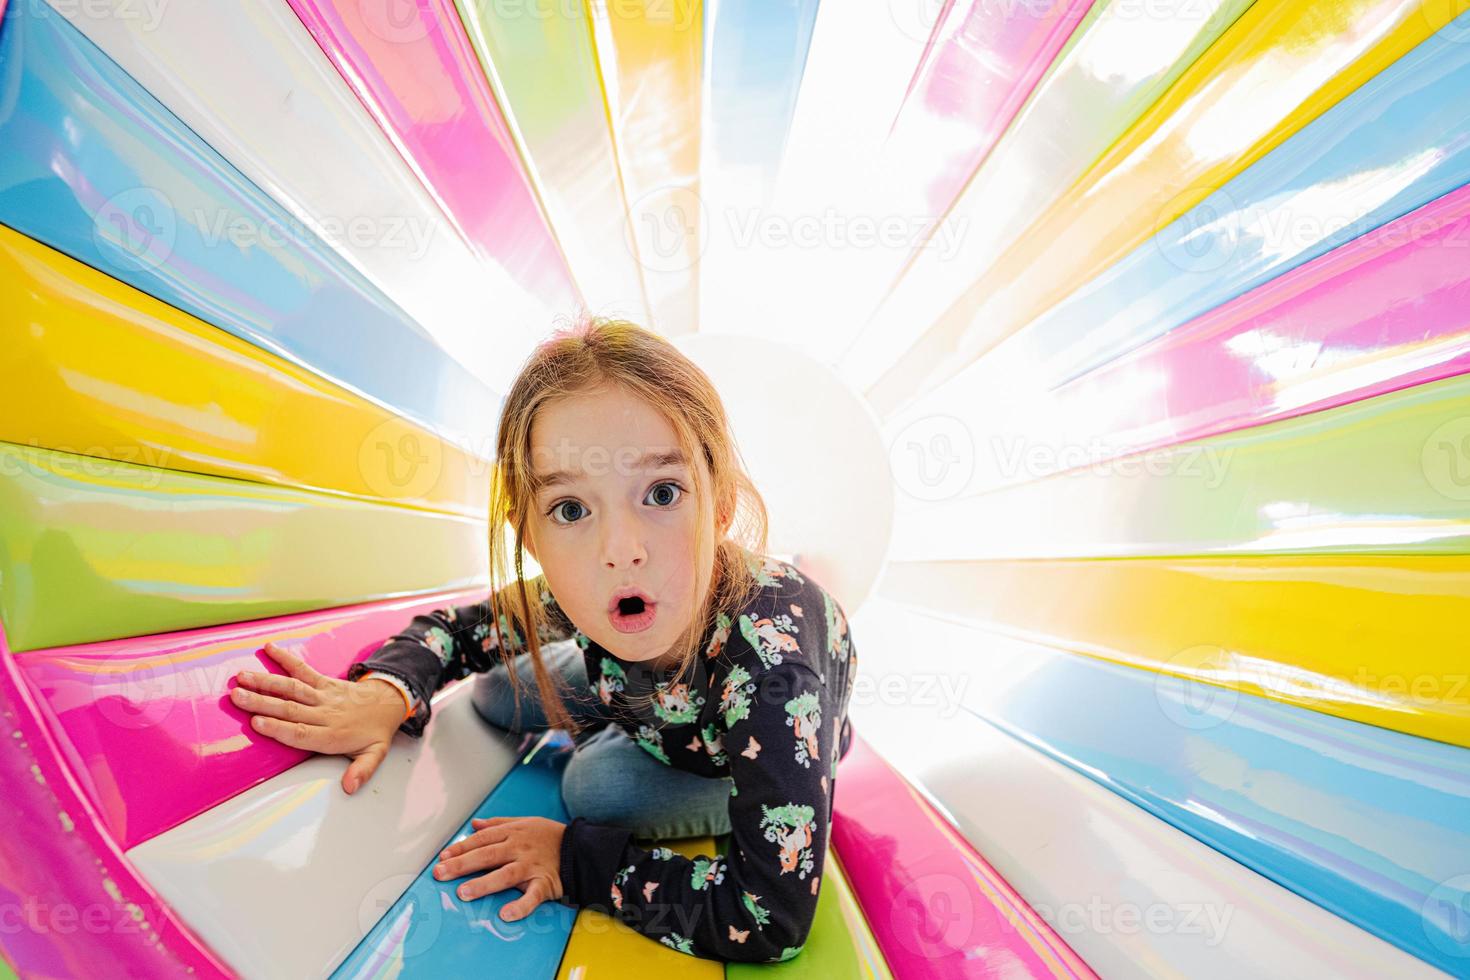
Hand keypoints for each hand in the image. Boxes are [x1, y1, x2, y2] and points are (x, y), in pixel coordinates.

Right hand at [231, 641, 407, 795]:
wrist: (389, 703)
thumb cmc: (374, 732)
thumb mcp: (375, 755)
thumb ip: (362, 771)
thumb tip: (350, 787)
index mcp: (332, 735)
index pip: (301, 732)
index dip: (278, 728)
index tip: (256, 723)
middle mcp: (324, 713)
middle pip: (289, 709)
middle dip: (261, 702)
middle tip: (237, 696)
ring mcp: (323, 695)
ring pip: (291, 688)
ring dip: (266, 681)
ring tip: (241, 677)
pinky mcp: (323, 681)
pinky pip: (303, 669)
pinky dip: (286, 658)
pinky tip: (269, 648)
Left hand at [434, 816, 565, 920]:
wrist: (582, 848)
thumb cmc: (549, 837)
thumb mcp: (524, 823)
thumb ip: (498, 824)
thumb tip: (474, 824)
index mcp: (513, 833)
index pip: (482, 839)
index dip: (461, 847)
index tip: (443, 856)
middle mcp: (520, 848)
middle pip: (488, 855)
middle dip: (462, 864)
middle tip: (441, 874)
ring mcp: (532, 866)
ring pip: (506, 874)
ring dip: (484, 884)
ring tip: (463, 893)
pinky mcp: (545, 883)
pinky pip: (533, 896)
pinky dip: (520, 906)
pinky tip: (506, 914)